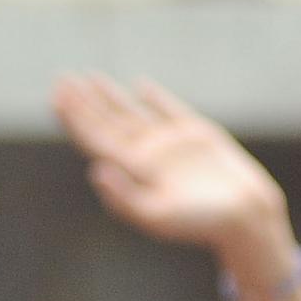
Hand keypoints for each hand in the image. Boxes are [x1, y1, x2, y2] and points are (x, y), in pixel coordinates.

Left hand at [53, 73, 288, 259]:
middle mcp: (145, 155)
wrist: (244, 217)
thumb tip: (94, 170)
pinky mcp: (196, 135)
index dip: (74, 118)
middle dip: (83, 102)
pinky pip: (170, 111)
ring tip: (88, 77)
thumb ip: (123, 196)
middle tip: (61, 79)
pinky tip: (140, 85)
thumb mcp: (156, 216)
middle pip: (106, 123)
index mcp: (131, 171)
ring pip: (132, 113)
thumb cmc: (199, 223)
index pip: (94, 139)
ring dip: (109, 95)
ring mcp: (169, 144)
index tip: (56, 96)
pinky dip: (155, 97)